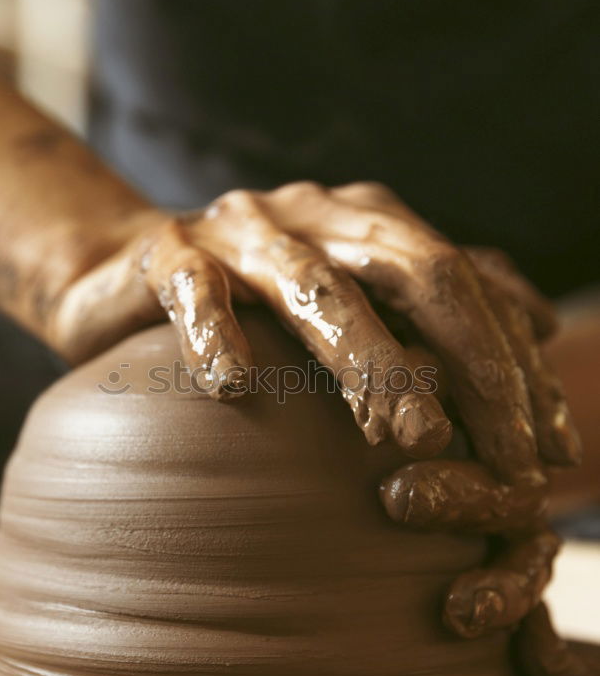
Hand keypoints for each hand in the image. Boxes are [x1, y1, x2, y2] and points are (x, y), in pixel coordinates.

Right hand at [51, 180, 580, 668]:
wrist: (124, 267)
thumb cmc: (255, 299)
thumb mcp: (359, 292)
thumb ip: (443, 307)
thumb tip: (544, 326)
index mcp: (371, 223)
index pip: (468, 284)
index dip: (517, 365)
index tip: (550, 452)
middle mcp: (318, 216)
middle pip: (415, 273)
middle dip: (472, 365)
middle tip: (507, 459)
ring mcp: (242, 232)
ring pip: (318, 287)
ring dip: (369, 361)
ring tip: (410, 439)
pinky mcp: (167, 257)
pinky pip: (195, 292)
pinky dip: (217, 336)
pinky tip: (233, 389)